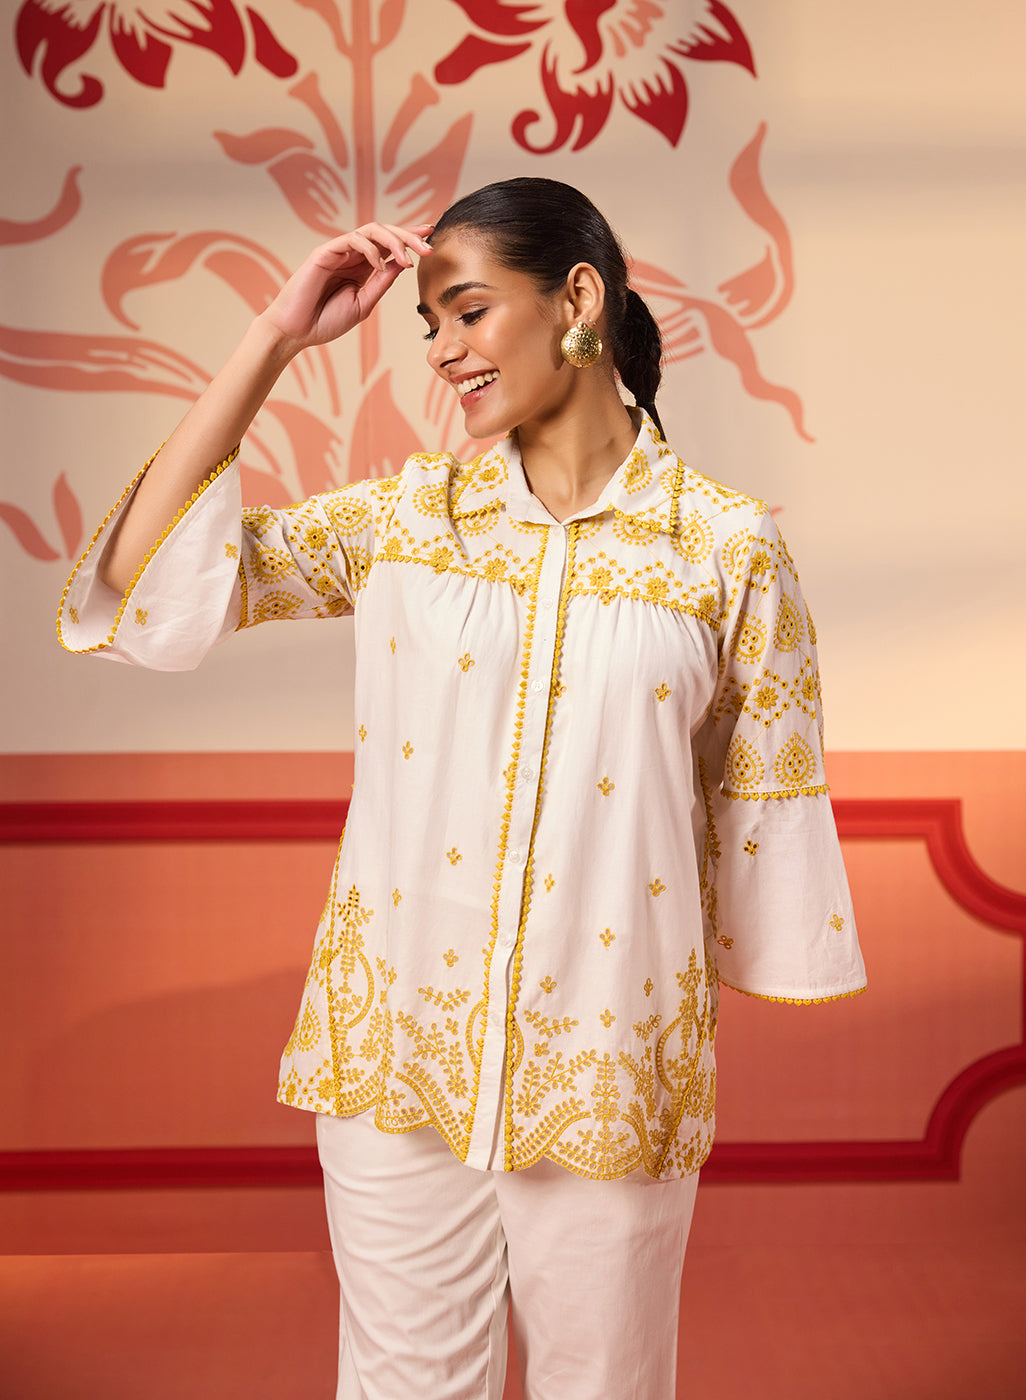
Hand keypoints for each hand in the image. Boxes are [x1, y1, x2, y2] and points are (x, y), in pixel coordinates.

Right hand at [262, 222, 433, 352]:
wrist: (296, 331)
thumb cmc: (326, 321)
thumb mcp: (364, 304)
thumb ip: (381, 283)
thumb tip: (402, 264)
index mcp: (362, 267)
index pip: (389, 246)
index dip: (410, 238)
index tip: (431, 237)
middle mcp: (352, 255)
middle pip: (385, 233)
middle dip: (409, 236)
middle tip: (429, 246)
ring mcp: (338, 251)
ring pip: (371, 231)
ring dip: (394, 241)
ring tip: (408, 259)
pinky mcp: (325, 252)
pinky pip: (352, 239)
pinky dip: (370, 250)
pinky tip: (380, 266)